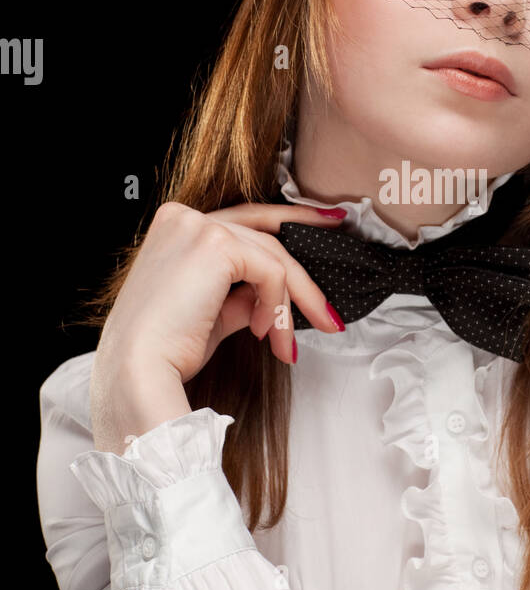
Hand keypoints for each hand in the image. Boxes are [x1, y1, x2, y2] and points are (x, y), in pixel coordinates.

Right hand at [90, 201, 346, 452]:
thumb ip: (242, 293)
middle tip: (332, 301)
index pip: (244, 219)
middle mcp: (184, 217)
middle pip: (266, 234)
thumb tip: (273, 297)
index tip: (327, 224)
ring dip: (292, 305)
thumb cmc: (164, 351)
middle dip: (306, 270)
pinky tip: (265, 336)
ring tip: (289, 344)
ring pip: (274, 257)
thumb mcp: (212, 312)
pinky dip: (276, 308)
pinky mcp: (216, 245)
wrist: (139, 372)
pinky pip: (271, 272)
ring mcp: (199, 226)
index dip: (290, 222)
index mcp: (176, 226)